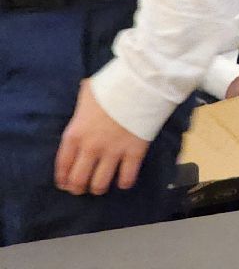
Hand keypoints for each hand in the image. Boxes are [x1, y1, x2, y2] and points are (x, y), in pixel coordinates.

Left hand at [54, 80, 150, 195]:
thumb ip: (82, 106)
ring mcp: (113, 152)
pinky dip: (124, 182)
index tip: (65, 184)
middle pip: (78, 181)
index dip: (63, 179)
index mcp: (75, 134)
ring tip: (102, 185)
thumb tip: (85, 106)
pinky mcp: (134, 153)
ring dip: (99, 188)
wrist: (142, 83)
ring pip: (100, 184)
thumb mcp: (88, 93)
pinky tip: (124, 180)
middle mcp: (90, 148)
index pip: (62, 166)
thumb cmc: (112, 85)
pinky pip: (127, 178)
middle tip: (83, 188)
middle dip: (78, 188)